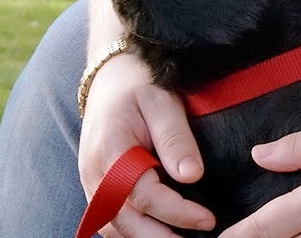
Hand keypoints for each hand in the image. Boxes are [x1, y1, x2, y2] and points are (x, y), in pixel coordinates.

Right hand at [78, 52, 217, 236]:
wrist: (110, 78)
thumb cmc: (140, 85)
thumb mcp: (162, 102)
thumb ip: (175, 139)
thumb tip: (192, 177)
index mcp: (111, 152)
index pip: (145, 196)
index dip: (177, 212)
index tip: (208, 220)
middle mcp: (95, 174)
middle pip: (125, 222)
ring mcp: (92, 184)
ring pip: (115, 228)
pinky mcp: (97, 189)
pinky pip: (111, 221)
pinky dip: (133, 233)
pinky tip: (161, 233)